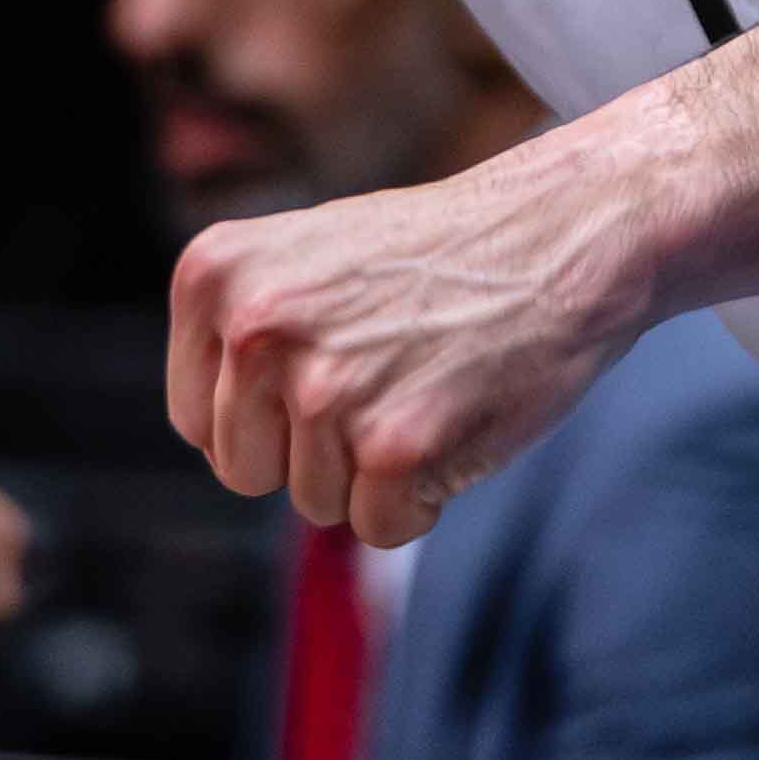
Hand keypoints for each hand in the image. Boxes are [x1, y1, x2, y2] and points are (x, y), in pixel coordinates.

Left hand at [167, 140, 646, 546]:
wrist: (561, 232)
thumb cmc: (437, 253)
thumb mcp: (304, 259)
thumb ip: (242, 336)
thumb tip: (213, 444)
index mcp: (216, 274)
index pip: (197, 419)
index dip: (267, 417)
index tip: (329, 366)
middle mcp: (254, 327)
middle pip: (246, 470)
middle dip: (314, 449)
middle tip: (386, 374)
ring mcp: (323, 387)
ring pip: (316, 503)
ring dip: (374, 469)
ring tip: (427, 380)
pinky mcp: (394, 446)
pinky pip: (381, 527)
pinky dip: (425, 496)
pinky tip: (456, 416)